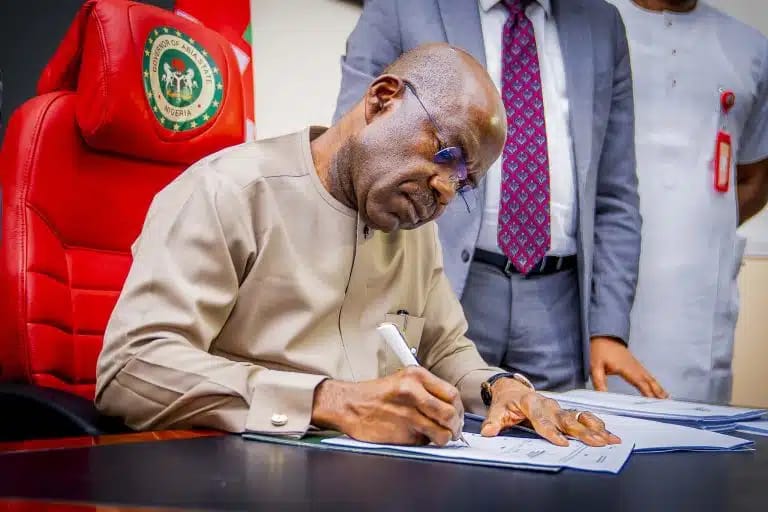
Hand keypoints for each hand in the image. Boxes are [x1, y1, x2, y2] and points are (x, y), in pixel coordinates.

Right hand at [311, 367, 463, 445]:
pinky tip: (418, 436)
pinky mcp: (401, 432)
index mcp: (416, 376)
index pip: (452, 394)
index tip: (458, 415)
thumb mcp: (403, 380)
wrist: (349, 404)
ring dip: (444, 438)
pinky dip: (425, 442)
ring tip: (438, 437)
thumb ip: (427, 391)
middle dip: (456, 426)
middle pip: (450, 413)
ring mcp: (407, 413)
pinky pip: (424, 441)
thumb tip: (450, 409)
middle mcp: (413, 392)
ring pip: (442, 431)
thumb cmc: (375, 394)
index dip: (459, 409)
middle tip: (453, 430)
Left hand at [480, 378, 620, 446]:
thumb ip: (493, 422)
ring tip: (608, 438)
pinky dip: (596, 424)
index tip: (562, 443)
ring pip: (577, 418)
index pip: (541, 420)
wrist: (511, 388)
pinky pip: (581, 417)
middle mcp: (546, 404)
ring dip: (594, 428)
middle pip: (565, 419)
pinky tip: (608, 433)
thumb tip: (487, 433)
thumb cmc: (505, 402)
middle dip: (581, 432)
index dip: (551, 431)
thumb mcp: (496, 411)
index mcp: (529, 403)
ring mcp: (557, 407)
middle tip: (596, 442)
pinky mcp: (563, 411)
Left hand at [590, 336, 667, 397]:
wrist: (603, 335)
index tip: (655, 403)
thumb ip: (599, 382)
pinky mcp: (635, 363)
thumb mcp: (595, 366)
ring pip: (650, 378)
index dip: (648, 394)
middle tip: (666, 404)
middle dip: (658, 393)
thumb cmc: (600, 350)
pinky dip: (654, 382)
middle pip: (650, 382)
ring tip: (666, 399)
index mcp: (626, 368)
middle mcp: (634, 367)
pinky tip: (657, 387)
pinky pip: (647, 374)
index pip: (640, 383)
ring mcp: (636, 364)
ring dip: (658, 388)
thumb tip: (602, 395)